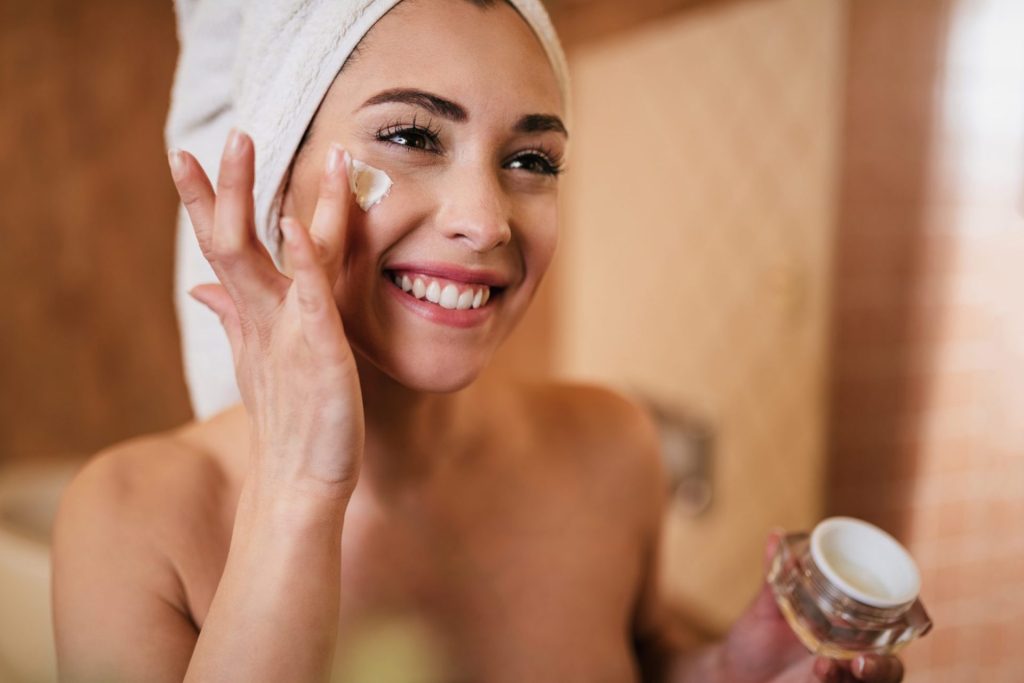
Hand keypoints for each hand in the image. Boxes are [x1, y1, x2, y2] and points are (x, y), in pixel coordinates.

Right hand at [169, 130, 363, 498]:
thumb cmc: (291, 420)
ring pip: (263, 254)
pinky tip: (298, 227)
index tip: (186, 157)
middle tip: (227, 135)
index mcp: (255, 316)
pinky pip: (310, 298)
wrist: (303, 482)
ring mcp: (287, 331)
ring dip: (253, 200)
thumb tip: (202, 288)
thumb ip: (234, 318)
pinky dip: (303, 261)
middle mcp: (263, 317)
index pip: (225, 248)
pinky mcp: (320, 350)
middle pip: (233, 241)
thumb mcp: (259, 361)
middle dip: (225, 188)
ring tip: (250, 147)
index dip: (206, 203)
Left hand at [716, 531, 904, 682]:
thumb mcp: (765, 608)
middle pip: (889, 668)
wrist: (730, 675)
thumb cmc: (755, 641)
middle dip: (884, 666)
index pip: (889, 631)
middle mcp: (850, 661)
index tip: (899, 613)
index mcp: (848, 634)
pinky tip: (821, 670)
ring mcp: (839, 680)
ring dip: (863, 678)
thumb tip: (775, 534)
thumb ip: (775, 576)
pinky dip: (832, 681)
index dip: (902, 625)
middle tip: (862, 660)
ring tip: (833, 665)